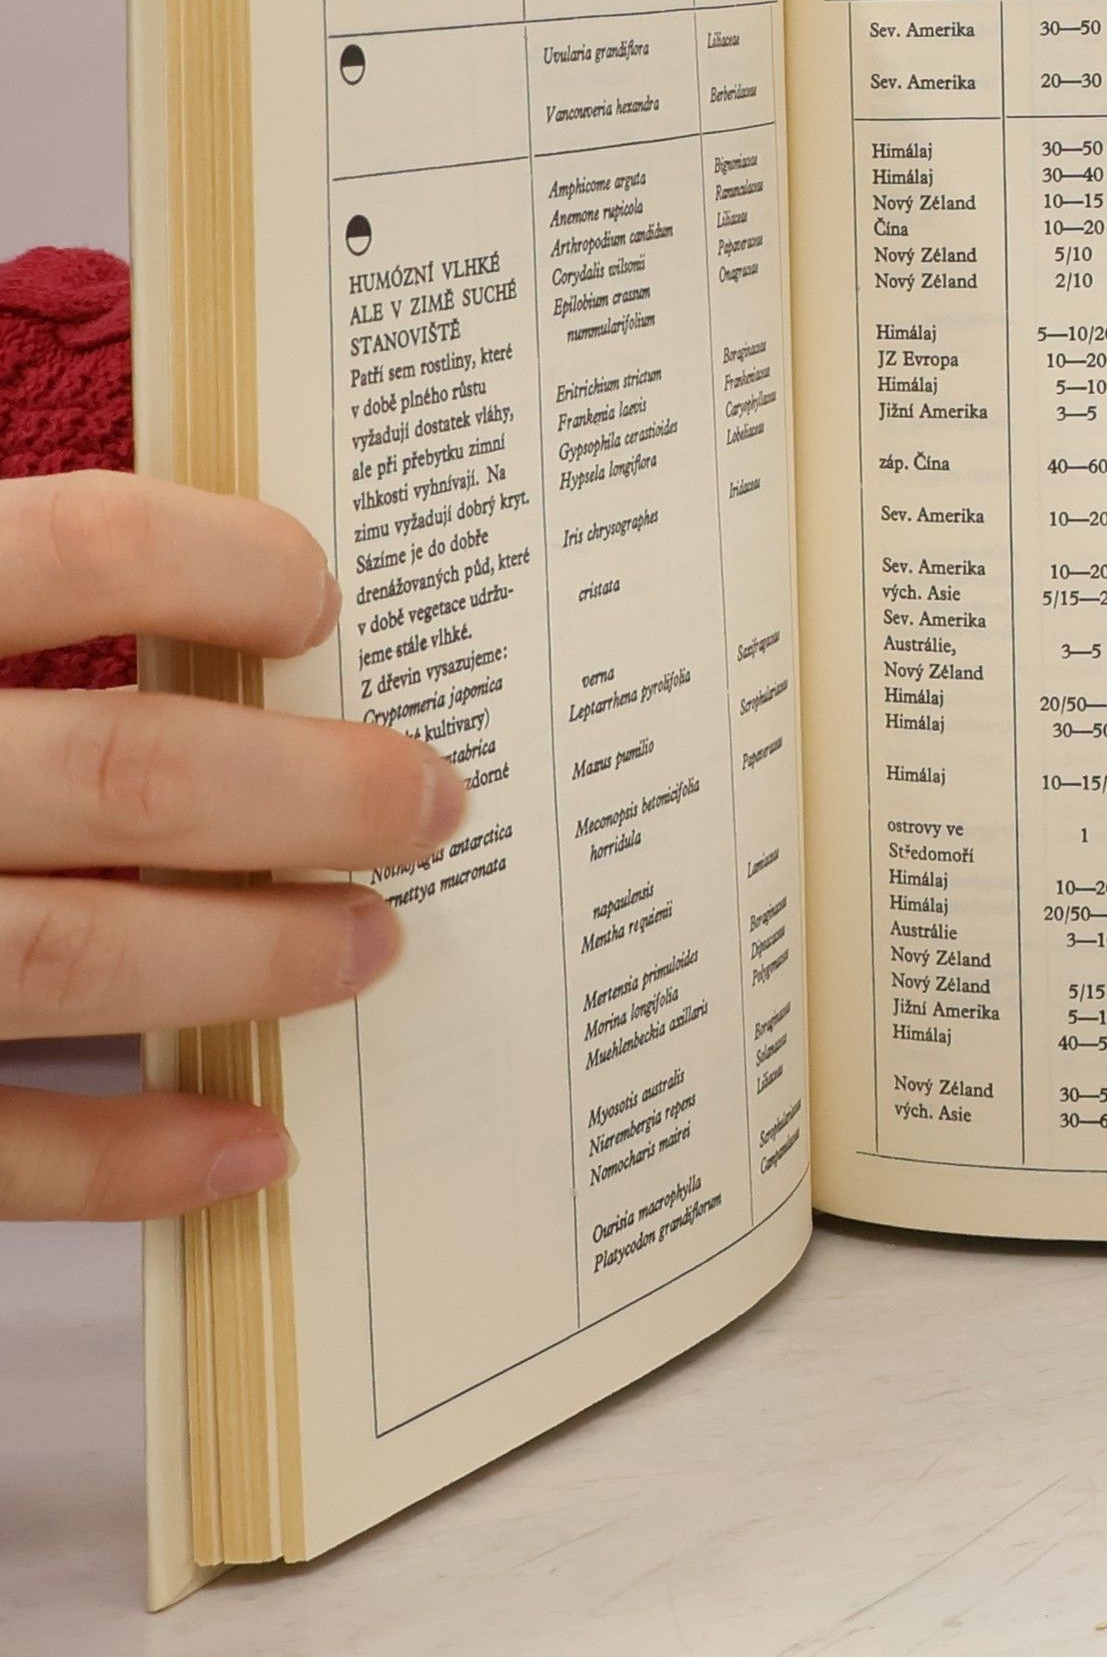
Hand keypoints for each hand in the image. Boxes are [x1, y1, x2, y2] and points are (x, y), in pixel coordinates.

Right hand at [0, 473, 464, 1219]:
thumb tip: (174, 573)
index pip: (68, 553)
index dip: (216, 562)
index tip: (316, 590)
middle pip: (122, 778)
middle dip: (310, 792)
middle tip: (432, 798)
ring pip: (77, 962)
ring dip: (254, 961)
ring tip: (376, 943)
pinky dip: (126, 1160)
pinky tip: (256, 1147)